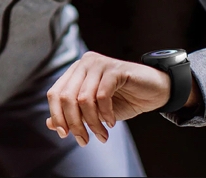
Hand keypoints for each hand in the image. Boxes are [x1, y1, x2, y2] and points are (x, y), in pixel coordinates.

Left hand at [44, 51, 170, 146]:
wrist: (154, 91)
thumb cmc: (123, 100)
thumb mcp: (95, 111)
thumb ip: (73, 114)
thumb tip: (51, 124)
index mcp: (75, 71)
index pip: (55, 93)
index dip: (57, 115)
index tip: (64, 135)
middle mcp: (84, 64)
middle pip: (66, 97)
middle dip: (74, 123)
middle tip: (84, 141)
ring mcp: (99, 64)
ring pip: (84, 99)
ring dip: (92, 123)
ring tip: (102, 135)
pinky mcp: (115, 69)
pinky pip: (102, 96)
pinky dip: (105, 113)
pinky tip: (111, 122)